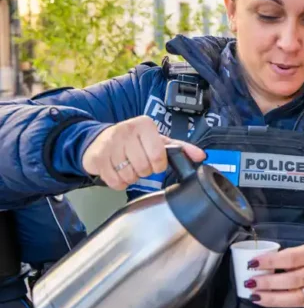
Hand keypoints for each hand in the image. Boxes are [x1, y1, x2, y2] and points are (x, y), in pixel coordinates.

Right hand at [81, 115, 205, 189]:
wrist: (100, 140)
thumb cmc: (134, 141)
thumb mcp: (158, 140)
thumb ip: (181, 148)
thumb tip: (201, 156)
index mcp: (144, 125)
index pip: (158, 156)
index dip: (158, 165)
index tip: (155, 161)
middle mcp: (126, 130)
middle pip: (144, 167)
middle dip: (144, 171)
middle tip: (139, 163)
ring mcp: (109, 143)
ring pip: (129, 175)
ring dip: (131, 177)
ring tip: (128, 166)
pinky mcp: (97, 157)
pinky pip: (114, 182)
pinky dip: (118, 182)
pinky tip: (117, 171)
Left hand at [246, 244, 303, 307]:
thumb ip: (288, 255)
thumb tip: (263, 262)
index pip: (289, 258)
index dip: (270, 261)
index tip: (253, 263)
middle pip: (289, 279)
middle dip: (267, 282)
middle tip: (250, 281)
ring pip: (290, 296)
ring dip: (269, 296)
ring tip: (253, 294)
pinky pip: (291, 304)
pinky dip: (275, 303)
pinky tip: (263, 300)